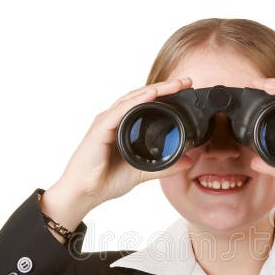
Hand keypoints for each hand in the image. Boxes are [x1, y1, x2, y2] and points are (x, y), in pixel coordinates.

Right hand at [43, 77, 195, 224]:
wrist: (85, 193)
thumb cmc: (106, 180)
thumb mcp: (144, 172)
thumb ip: (166, 166)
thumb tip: (189, 160)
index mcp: (123, 126)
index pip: (146, 104)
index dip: (166, 95)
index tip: (185, 89)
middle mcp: (114, 119)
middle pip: (141, 96)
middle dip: (165, 87)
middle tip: (186, 81)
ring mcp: (106, 122)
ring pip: (132, 99)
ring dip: (155, 90)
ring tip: (174, 84)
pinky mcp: (100, 129)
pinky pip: (120, 111)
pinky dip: (136, 101)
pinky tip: (151, 95)